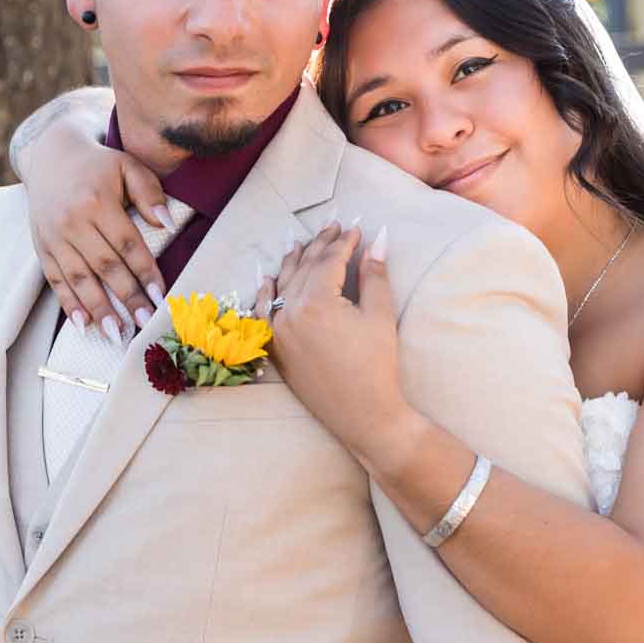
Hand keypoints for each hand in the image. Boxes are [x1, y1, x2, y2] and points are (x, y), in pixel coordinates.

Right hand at [19, 120, 172, 335]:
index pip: (127, 244)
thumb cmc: (99, 164)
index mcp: (97, 201)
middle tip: (144, 325)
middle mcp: (73, 222)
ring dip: (99, 310)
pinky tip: (85, 325)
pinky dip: (70, 304)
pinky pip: (56, 281)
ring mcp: (54, 237)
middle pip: (104, 266)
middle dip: (126, 298)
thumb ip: (149, 191)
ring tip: (117, 335)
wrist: (51, 156)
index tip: (160, 297)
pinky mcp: (42, 248)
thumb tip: (166, 223)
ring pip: (79, 279)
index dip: (144, 272)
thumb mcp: (127, 166)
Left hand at [258, 224, 416, 471]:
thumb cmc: (377, 366)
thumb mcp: (380, 316)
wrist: (363, 415)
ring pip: (282, 286)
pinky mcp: (275, 348)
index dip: (344, 242)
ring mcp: (278, 331)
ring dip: (293, 263)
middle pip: (305, 269)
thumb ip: (374, 275)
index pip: (329, 261)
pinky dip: (266, 294)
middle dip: (320, 246)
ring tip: (301, 244)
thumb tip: (378, 240)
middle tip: (334, 228)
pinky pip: (263, 314)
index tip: (357, 229)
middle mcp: (289, 313)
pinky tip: (268, 280)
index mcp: (316, 302)